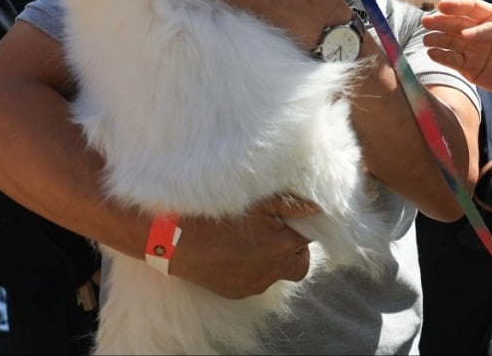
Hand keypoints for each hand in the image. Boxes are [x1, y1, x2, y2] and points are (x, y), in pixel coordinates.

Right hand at [167, 194, 316, 298]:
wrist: (175, 239)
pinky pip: (256, 281)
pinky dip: (255, 268)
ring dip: (274, 258)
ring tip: (256, 239)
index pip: (308, 237)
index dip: (301, 225)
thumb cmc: (216, 216)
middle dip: (295, 249)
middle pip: (299, 263)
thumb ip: (291, 205)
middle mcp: (271, 271)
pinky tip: (239, 252)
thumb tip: (316, 207)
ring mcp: (253, 284)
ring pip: (277, 273)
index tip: (290, 217)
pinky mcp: (236, 291)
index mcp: (281, 246)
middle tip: (280, 231)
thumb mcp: (258, 202)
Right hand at [422, 0, 491, 148]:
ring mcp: (473, 49)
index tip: (442, 5)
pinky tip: (433, 53)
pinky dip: (442, 56)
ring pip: (451, 41)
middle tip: (427, 21)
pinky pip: (452, 60)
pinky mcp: (469, 68)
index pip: (472, 8)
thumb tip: (467, 33)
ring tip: (427, 39)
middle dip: (441, 21)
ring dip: (438, 39)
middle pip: (456, 23)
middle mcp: (480, 31)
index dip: (456, 6)